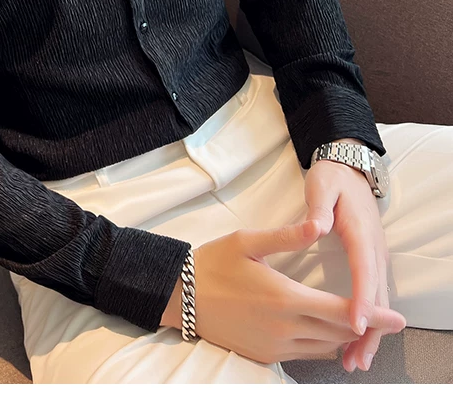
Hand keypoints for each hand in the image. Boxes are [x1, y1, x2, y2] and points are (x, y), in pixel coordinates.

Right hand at [161, 219, 403, 364]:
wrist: (181, 296)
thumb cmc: (213, 263)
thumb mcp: (247, 241)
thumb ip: (286, 236)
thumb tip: (317, 224)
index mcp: (284, 298)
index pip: (341, 311)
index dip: (372, 316)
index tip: (398, 318)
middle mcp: (284, 328)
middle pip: (338, 333)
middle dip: (366, 328)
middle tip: (390, 323)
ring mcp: (274, 346)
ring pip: (323, 348)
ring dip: (343, 337)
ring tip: (359, 325)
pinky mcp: (264, 355)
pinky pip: (304, 355)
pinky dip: (321, 346)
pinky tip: (325, 334)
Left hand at [304, 141, 405, 371]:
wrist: (348, 169)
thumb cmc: (331, 179)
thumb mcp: (322, 186)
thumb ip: (318, 208)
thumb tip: (317, 227)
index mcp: (360, 234)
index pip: (363, 272)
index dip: (360, 301)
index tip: (353, 325)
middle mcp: (373, 250)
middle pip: (376, 297)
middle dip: (368, 330)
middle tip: (354, 360)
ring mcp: (374, 257)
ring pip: (377, 300)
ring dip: (369, 331)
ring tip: (355, 361)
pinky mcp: (369, 261)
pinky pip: (372, 294)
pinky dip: (368, 319)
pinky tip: (355, 338)